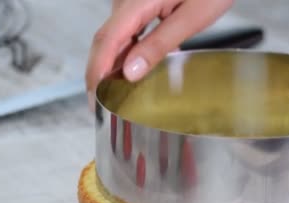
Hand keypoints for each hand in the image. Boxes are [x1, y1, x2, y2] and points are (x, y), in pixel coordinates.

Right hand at [85, 0, 233, 110]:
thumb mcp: (192, 17)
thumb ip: (160, 44)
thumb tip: (130, 72)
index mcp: (138, 1)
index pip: (106, 40)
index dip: (97, 72)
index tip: (95, 99)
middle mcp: (128, 0)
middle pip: (105, 42)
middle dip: (101, 75)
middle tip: (104, 105)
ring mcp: (132, 2)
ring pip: (115, 39)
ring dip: (115, 67)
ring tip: (120, 94)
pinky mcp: (139, 5)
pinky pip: (127, 33)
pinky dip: (129, 55)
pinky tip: (140, 72)